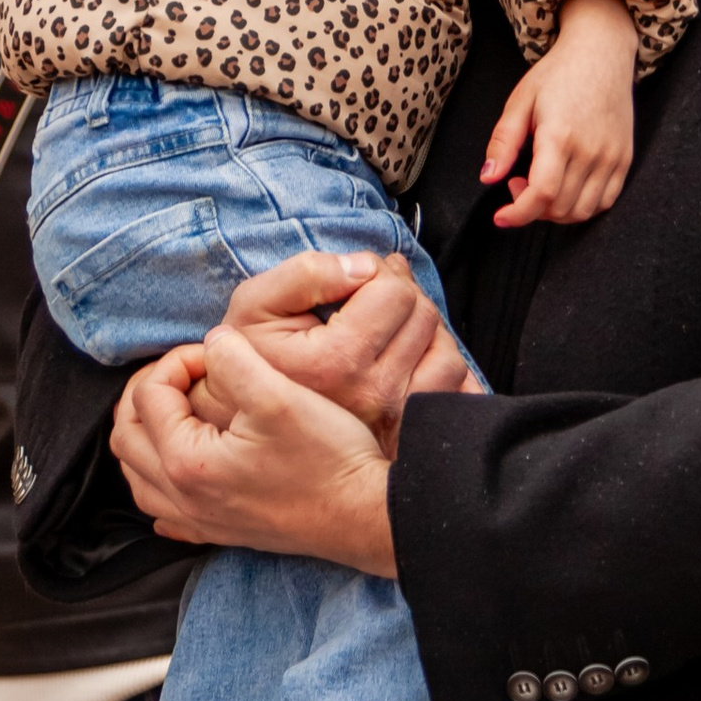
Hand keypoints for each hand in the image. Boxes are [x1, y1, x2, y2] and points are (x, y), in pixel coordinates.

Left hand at [112, 329, 398, 575]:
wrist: (365, 515)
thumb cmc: (328, 458)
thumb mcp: (279, 394)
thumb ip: (233, 358)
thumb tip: (213, 342)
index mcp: (187, 462)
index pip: (149, 396)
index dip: (178, 362)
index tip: (215, 355)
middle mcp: (183, 498)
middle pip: (126, 437)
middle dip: (149, 393)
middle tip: (187, 373)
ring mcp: (200, 520)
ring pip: (138, 476)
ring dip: (148, 434)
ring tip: (182, 408)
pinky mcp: (220, 531)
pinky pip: (164, 510)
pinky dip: (161, 480)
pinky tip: (184, 466)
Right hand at [209, 247, 473, 441]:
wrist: (246, 422)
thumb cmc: (249, 359)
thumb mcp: (255, 303)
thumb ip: (306, 273)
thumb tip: (363, 266)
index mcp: (335, 360)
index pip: (393, 291)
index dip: (375, 270)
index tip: (352, 281)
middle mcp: (371, 393)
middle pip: (423, 316)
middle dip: (402, 294)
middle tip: (371, 298)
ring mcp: (394, 418)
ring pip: (446, 351)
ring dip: (425, 330)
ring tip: (389, 327)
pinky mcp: (408, 434)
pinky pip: (454, 391)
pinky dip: (442, 366)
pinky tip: (413, 356)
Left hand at [480, 0, 637, 228]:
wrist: (602, 52)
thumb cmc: (558, 73)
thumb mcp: (521, 100)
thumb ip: (504, 141)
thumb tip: (488, 177)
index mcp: (560, 135)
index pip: (541, 194)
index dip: (518, 214)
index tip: (501, 217)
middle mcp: (590, 150)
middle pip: (560, 207)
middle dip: (531, 208)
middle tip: (517, 182)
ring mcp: (612, 156)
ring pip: (583, 211)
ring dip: (556, 212)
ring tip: (541, 185)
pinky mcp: (624, 158)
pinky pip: (606, 201)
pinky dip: (582, 206)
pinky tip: (566, 188)